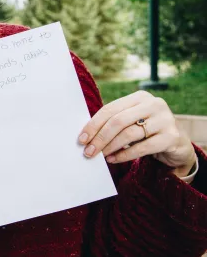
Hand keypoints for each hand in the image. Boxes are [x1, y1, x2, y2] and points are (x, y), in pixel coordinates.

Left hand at [80, 91, 196, 175]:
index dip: (93, 125)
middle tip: (88, 151)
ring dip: (110, 147)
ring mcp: (165, 119)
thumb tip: (85, 137)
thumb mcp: (131, 121)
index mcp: (140, 97)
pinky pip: (142, 147)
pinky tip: (113, 159)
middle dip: (100, 138)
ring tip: (100, 156)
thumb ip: (113, 123)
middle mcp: (154, 104)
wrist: (176, 143)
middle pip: (118, 121)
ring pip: (129, 134)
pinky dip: (124, 155)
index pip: (110, 109)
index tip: (81, 139)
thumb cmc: (145, 131)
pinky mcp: (171, 136)